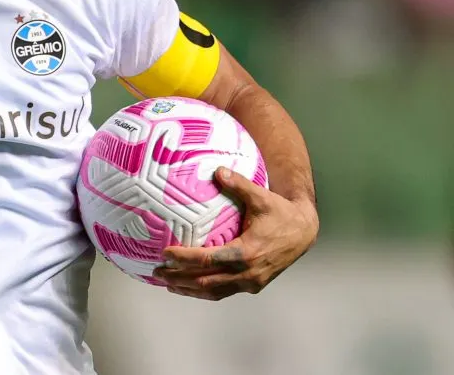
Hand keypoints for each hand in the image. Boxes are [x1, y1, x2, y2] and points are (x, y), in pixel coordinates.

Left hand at [153, 167, 318, 300]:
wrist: (304, 232)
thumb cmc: (281, 213)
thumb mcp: (261, 197)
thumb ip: (238, 184)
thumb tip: (217, 170)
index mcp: (247, 252)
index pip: (208, 259)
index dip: (184, 258)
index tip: (165, 253)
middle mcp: (248, 272)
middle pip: (206, 281)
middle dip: (179, 278)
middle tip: (157, 271)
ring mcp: (251, 282)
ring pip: (213, 292)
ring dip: (189, 289)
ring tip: (166, 282)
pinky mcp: (253, 286)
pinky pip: (223, 292)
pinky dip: (204, 291)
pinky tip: (188, 287)